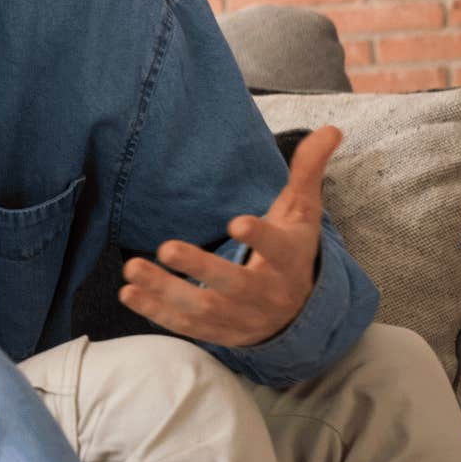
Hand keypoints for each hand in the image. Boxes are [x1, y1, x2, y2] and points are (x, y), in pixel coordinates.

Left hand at [119, 124, 340, 346]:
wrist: (298, 313)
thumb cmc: (291, 251)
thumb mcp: (302, 212)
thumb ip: (308, 171)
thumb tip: (331, 128)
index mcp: (290, 260)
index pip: (278, 248)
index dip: (259, 237)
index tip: (236, 223)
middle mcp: (268, 293)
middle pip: (235, 285)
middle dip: (201, 268)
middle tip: (166, 248)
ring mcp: (242, 317)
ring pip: (205, 309)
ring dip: (166, 290)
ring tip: (131, 267)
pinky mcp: (219, 333)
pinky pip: (187, 327)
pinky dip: (157, 312)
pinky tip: (129, 293)